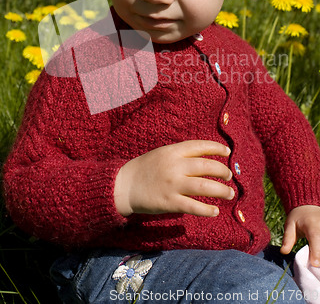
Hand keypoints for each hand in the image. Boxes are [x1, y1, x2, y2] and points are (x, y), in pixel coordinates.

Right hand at [114, 140, 233, 216]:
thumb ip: (181, 155)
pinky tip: (215, 211)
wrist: (124, 185)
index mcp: (172, 151)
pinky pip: (193, 206)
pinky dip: (207, 209)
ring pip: (204, 186)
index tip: (227, 152)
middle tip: (229, 176)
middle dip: (222, 170)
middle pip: (206, 166)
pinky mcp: (169, 202)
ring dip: (221, 190)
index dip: (216, 148)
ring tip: (230, 193)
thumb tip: (204, 158)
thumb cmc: (145, 169)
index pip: (199, 146)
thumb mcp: (162, 154)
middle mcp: (174, 166)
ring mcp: (173, 184)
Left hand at [281, 205, 319, 266]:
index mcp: (312, 225)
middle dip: (319, 257)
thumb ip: (288, 238)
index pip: (316, 238)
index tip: (315, 264)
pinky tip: (318, 257)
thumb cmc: (298, 217)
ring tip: (315, 261)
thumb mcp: (289, 224)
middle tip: (313, 267)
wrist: (308, 207)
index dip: (316, 252)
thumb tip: (283, 251)